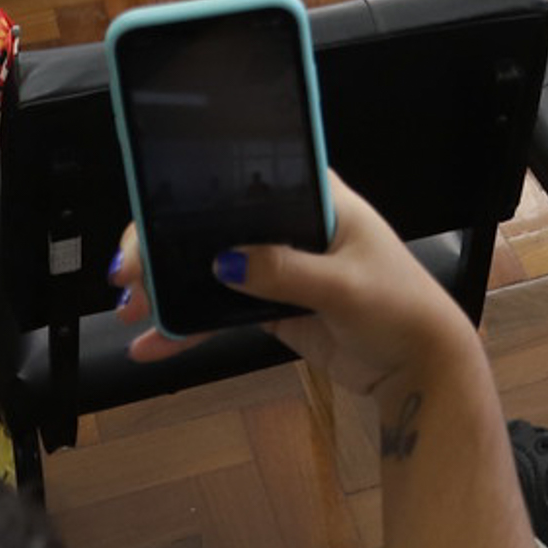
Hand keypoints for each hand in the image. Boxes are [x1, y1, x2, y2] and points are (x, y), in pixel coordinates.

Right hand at [114, 178, 472, 398]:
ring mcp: (276, 265)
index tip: (150, 218)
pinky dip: (186, 325)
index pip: (241, 180)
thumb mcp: (347, 286)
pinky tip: (153, 343)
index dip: (189, 192)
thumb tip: (225, 262)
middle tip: (126, 275)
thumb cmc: (401, 308)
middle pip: (211, 223)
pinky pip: (217, 310)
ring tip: (131, 309)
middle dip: (162, 246)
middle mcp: (288, 224)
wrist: (420, 368)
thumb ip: (287, 272)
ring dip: (167, 286)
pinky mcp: (270, 306)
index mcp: (314, 196)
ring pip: (207, 267)